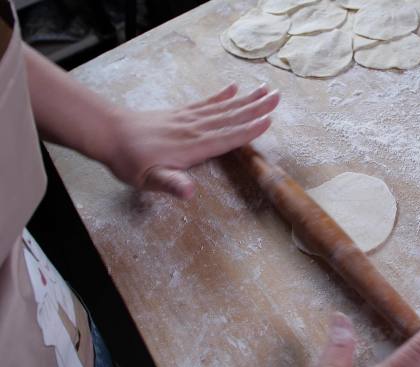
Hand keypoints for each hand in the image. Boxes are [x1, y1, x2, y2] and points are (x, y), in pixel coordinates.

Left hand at [103, 83, 279, 198]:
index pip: (226, 138)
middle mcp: (194, 129)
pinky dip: (221, 96)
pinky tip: (233, 88)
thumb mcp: (147, 180)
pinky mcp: (181, 114)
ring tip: (265, 89)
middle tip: (277, 97)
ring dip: (245, 99)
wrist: (109, 133)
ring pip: (222, 108)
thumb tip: (190, 192)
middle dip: (255, 108)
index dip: (248, 130)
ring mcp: (188, 119)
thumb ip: (170, 183)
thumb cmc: (128, 161)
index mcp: (192, 147)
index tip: (268, 120)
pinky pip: (205, 103)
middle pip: (230, 118)